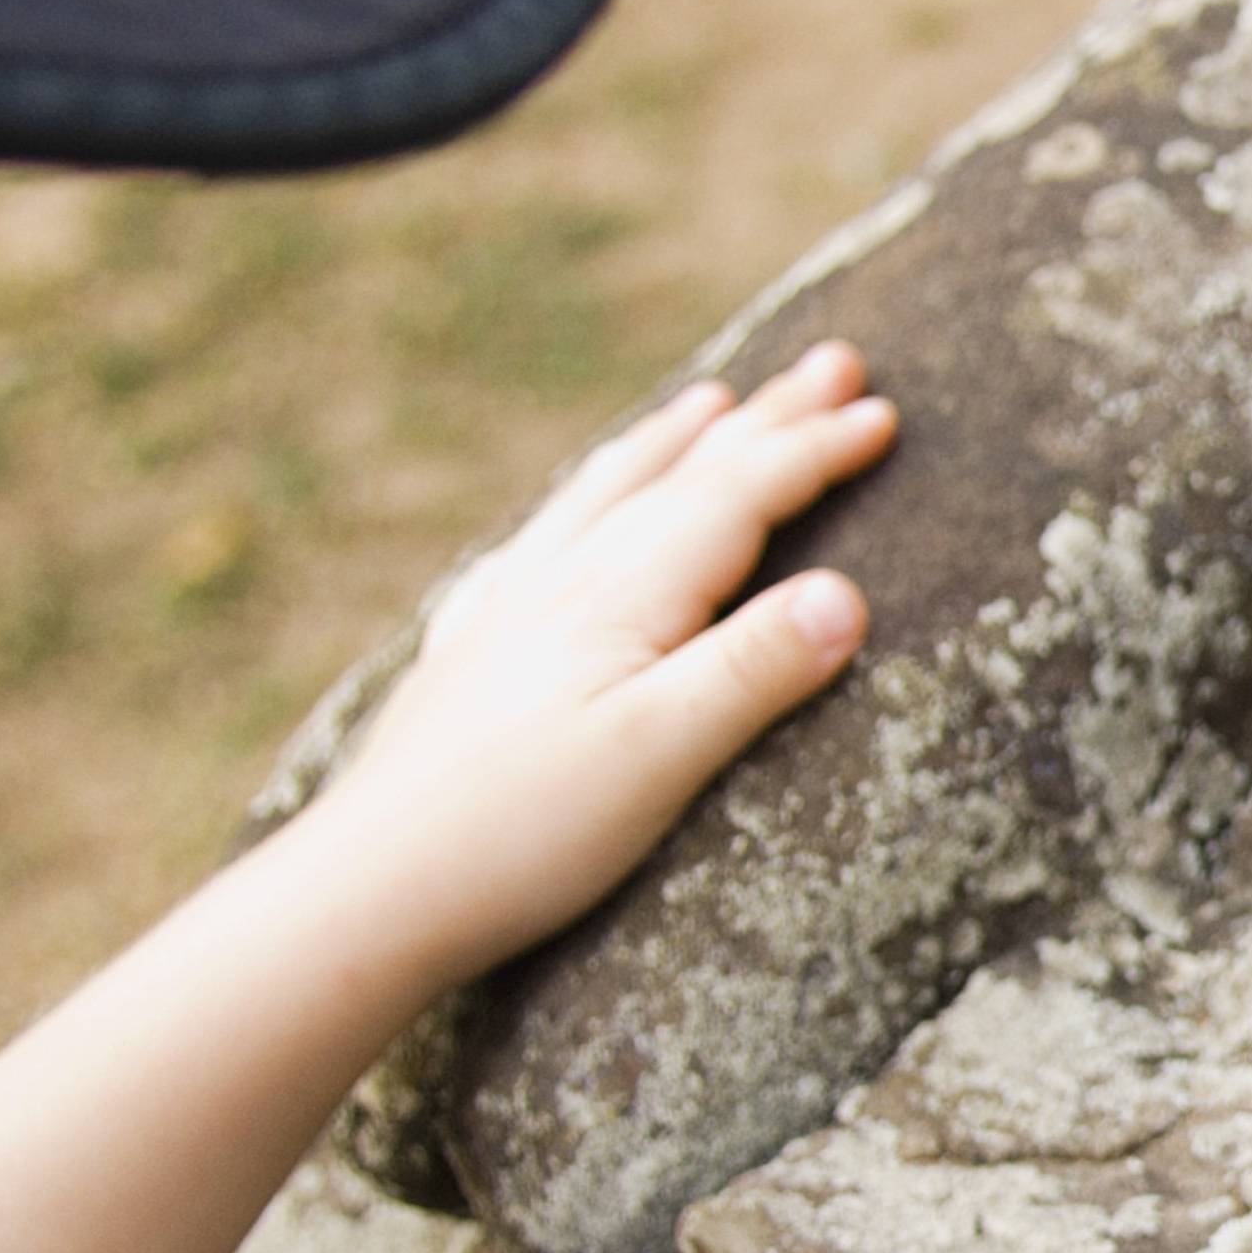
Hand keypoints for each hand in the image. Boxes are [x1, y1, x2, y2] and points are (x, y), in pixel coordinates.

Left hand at [274, 344, 895, 987]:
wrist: (368, 889)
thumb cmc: (519, 835)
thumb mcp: (659, 757)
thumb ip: (752, 671)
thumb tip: (848, 595)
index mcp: (620, 596)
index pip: (736, 497)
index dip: (813, 453)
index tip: (883, 414)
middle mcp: (561, 580)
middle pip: (679, 475)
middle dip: (764, 420)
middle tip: (833, 363)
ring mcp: (506, 612)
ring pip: (601, 496)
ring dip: (668, 444)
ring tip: (707, 402)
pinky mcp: (467, 659)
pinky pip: (537, 547)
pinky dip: (575, 509)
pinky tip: (557, 527)